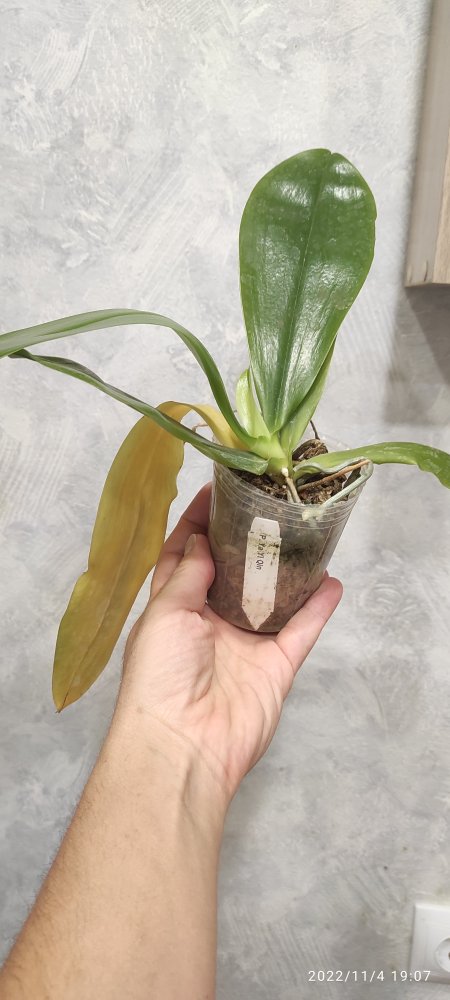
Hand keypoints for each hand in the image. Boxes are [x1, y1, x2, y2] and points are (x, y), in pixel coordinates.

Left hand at [117, 484, 341, 807]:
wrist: (184, 746)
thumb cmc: (160, 676)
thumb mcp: (163, 615)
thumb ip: (188, 575)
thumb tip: (205, 539)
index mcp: (172, 608)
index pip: (185, 555)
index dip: (198, 523)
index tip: (217, 491)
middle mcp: (209, 622)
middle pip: (232, 571)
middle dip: (247, 538)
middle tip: (269, 504)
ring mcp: (245, 644)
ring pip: (272, 597)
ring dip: (287, 569)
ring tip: (305, 533)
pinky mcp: (276, 666)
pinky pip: (300, 631)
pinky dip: (317, 608)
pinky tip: (331, 581)